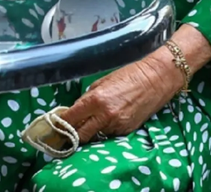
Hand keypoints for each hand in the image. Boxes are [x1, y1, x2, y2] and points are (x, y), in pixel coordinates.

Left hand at [63, 52, 179, 141]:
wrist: (155, 79)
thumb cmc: (128, 75)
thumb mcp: (101, 82)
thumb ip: (88, 98)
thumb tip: (77, 110)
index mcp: (95, 100)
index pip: (71, 118)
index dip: (60, 124)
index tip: (54, 126)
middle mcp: (105, 116)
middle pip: (80, 134)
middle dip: (71, 135)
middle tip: (63, 135)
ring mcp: (117, 125)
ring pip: (95, 135)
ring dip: (89, 132)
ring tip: (85, 126)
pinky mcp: (127, 130)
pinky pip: (109, 134)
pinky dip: (104, 130)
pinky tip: (104, 122)